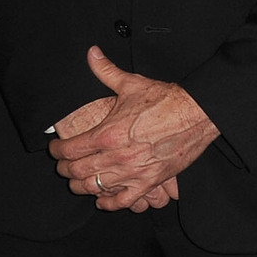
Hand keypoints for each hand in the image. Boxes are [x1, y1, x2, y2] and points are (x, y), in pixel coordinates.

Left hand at [49, 48, 219, 209]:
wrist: (199, 113)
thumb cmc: (167, 99)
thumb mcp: (133, 83)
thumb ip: (106, 71)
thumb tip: (92, 53)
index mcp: (108, 133)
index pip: (69, 150)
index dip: (56, 151)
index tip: (56, 149)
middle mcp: (117, 156)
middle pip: (76, 172)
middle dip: (64, 169)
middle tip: (64, 165)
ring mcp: (133, 172)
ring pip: (94, 188)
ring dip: (81, 186)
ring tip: (79, 180)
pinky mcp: (150, 181)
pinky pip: (122, 201)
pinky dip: (108, 203)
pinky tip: (102, 198)